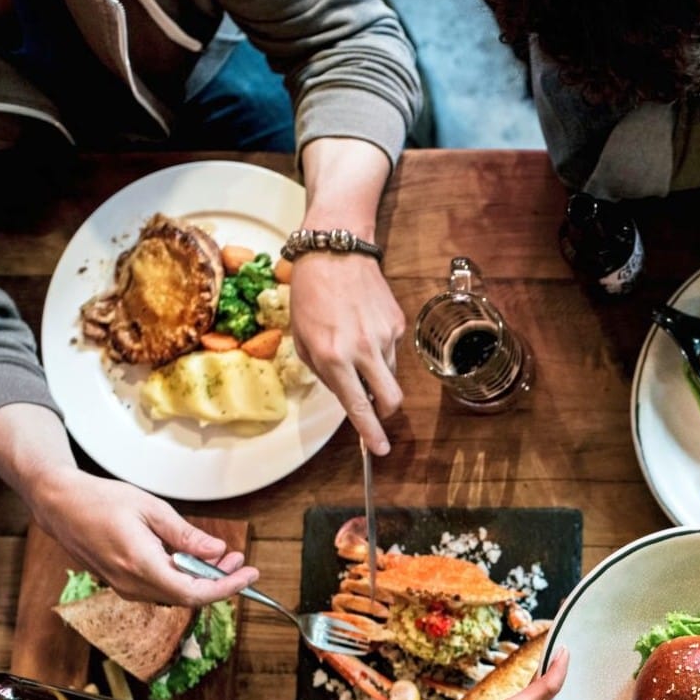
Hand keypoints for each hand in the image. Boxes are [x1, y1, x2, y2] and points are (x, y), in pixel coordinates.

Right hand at [27, 466, 254, 606]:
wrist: (60, 505)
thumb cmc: (101, 500)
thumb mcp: (151, 509)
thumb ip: (185, 535)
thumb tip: (216, 551)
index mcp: (141, 565)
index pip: (193, 592)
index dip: (225, 587)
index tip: (248, 574)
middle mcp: (131, 583)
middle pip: (187, 597)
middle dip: (219, 581)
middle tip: (238, 560)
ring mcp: (124, 587)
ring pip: (174, 594)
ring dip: (201, 579)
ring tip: (221, 557)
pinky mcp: (121, 583)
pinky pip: (160, 588)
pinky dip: (182, 577)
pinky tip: (192, 559)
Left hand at [292, 136, 405, 457]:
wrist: (336, 249)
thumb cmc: (311, 292)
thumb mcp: (301, 336)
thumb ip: (322, 369)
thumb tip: (344, 392)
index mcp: (334, 356)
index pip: (357, 405)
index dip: (370, 432)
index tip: (379, 450)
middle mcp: (363, 349)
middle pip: (390, 399)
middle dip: (385, 412)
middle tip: (376, 409)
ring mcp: (385, 336)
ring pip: (390, 374)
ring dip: (377, 373)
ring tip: (357, 347)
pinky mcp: (398, 322)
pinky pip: (393, 349)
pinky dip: (380, 347)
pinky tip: (363, 325)